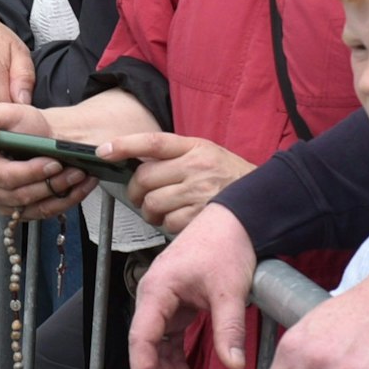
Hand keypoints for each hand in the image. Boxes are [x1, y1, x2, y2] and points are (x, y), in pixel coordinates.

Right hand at [0, 103, 96, 216]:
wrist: (45, 136)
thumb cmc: (27, 125)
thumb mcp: (8, 111)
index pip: (5, 177)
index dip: (31, 171)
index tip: (53, 161)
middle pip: (21, 195)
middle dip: (51, 182)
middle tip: (74, 169)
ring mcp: (7, 203)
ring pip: (36, 207)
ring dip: (62, 191)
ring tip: (80, 174)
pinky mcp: (25, 212)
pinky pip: (46, 212)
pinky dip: (67, 200)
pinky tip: (81, 186)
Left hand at [100, 131, 252, 234]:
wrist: (265, 197)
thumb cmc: (230, 176)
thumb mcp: (206, 153)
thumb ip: (176, 157)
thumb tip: (139, 167)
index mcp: (194, 146)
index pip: (153, 142)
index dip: (125, 145)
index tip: (103, 151)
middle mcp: (196, 166)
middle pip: (144, 178)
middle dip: (135, 192)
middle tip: (140, 197)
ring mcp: (199, 191)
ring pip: (153, 204)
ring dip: (150, 212)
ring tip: (163, 212)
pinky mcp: (202, 216)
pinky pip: (169, 224)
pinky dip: (169, 226)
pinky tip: (180, 221)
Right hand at [129, 203, 257, 368]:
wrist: (237, 220)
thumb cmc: (227, 246)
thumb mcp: (229, 289)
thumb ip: (229, 328)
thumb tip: (234, 365)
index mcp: (158, 289)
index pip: (141, 337)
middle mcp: (156, 296)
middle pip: (147, 347)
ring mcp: (166, 302)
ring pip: (158, 347)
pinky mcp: (179, 305)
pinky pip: (171, 340)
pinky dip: (177, 361)